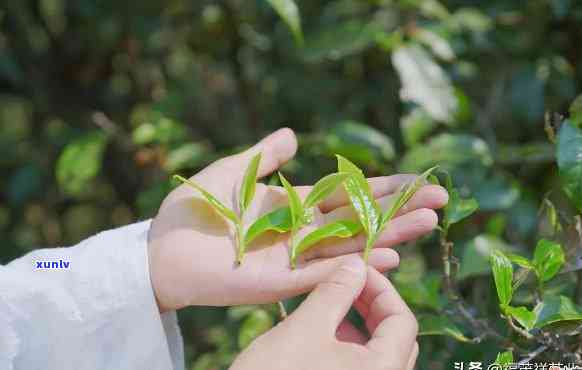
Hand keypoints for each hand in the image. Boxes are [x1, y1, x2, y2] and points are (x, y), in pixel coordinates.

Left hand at [148, 128, 447, 310]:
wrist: (162, 248)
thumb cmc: (192, 210)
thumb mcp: (232, 172)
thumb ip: (264, 156)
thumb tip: (293, 133)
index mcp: (294, 206)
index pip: (347, 194)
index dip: (383, 187)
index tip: (418, 179)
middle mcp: (302, 232)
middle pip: (360, 219)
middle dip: (400, 210)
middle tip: (441, 201)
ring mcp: (295, 258)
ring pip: (352, 245)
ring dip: (391, 234)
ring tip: (429, 222)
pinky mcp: (282, 282)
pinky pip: (326, 273)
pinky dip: (358, 264)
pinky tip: (390, 255)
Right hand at [231, 259, 418, 369]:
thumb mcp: (306, 327)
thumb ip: (336, 291)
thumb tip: (357, 264)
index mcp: (383, 369)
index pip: (403, 321)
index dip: (382, 289)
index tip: (356, 270)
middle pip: (395, 338)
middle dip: (371, 305)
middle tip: (346, 283)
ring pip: (376, 353)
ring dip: (358, 324)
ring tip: (329, 304)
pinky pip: (360, 368)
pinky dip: (346, 345)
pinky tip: (320, 333)